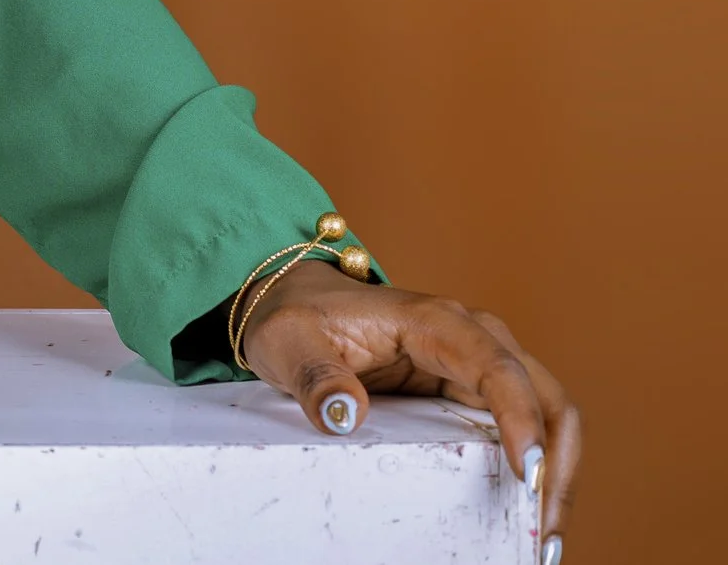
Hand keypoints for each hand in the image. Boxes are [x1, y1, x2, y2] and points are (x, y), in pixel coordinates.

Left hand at [242, 262, 580, 561]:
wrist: (296, 303)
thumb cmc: (295, 318)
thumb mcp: (287, 342)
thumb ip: (314, 375)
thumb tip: (345, 414)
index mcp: (435, 321)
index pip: (497, 368)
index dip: (520, 419)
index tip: (527, 476)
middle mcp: (473, 338)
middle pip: (545, 397)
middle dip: (556, 466)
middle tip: (542, 534)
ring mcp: (479, 366)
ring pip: (547, 417)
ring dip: (556, 477)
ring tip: (543, 540)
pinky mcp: (473, 392)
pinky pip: (523, 428)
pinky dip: (537, 471)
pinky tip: (526, 516)